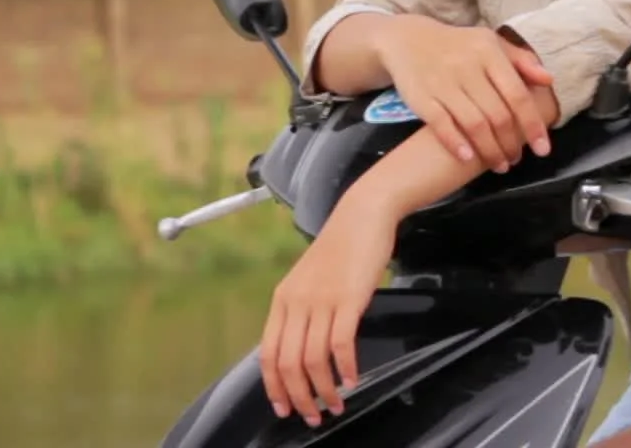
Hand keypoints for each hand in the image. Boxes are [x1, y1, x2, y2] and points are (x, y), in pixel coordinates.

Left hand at [259, 202, 394, 426]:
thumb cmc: (341, 247)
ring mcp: (322, 300)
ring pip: (313, 359)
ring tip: (335, 405)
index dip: (274, 386)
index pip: (268, 353)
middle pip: (288, 362)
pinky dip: (345, 368)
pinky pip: (341, 344)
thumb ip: (301, 309)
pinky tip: (352, 380)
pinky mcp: (348, 299)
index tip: (283, 407)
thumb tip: (300, 348)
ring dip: (324, 390)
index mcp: (283, 298)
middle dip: (299, 397)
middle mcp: (297, 301)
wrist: (362, 214)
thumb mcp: (309, 279)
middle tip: (312, 416)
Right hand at [374, 18, 554, 170]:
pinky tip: (468, 158)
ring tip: (499, 165)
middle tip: (515, 159)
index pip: (517, 94)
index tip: (542, 149)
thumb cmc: (458, 46)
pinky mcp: (421, 97)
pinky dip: (457, 143)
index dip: (533, 125)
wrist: (407, 40)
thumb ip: (520, 60)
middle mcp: (467, 66)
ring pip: (474, 124)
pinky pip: (442, 125)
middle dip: (511, 143)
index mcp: (489, 52)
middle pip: (498, 115)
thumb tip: (549, 79)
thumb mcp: (490, 43)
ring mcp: (442, 82)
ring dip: (490, 150)